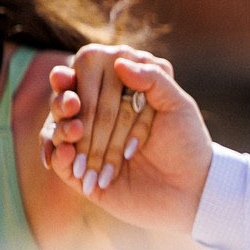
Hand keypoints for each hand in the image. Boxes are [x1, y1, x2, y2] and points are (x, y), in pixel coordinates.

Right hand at [43, 46, 212, 234]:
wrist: (192, 189)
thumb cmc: (188, 142)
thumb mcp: (178, 106)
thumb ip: (153, 79)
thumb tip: (120, 61)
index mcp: (118, 94)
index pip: (87, 79)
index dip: (75, 78)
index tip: (67, 76)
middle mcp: (98, 117)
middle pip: (67, 102)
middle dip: (64, 103)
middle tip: (71, 105)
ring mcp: (87, 145)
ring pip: (58, 128)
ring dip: (60, 126)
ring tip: (75, 131)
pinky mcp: (80, 173)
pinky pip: (58, 160)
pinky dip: (56, 154)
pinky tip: (64, 153)